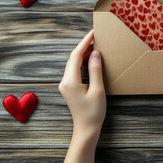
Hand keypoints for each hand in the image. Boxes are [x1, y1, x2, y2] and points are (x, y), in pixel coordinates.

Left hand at [59, 30, 105, 162]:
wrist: (86, 129)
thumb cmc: (93, 113)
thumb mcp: (97, 90)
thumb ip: (95, 70)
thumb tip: (95, 53)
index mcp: (70, 81)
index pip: (76, 56)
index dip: (85, 43)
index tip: (93, 33)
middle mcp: (65, 81)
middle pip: (73, 58)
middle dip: (84, 46)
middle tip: (96, 37)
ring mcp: (66, 85)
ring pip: (74, 63)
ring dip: (84, 54)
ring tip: (96, 46)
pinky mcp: (70, 88)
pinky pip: (75, 70)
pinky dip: (83, 62)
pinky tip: (91, 60)